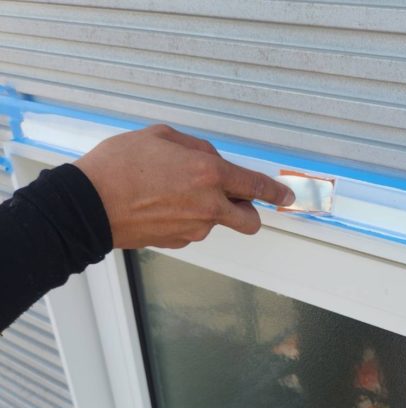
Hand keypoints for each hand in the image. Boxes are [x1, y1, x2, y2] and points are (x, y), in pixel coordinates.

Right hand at [74, 124, 294, 248]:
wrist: (87, 205)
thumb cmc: (119, 166)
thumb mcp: (159, 137)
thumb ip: (195, 147)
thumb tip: (211, 159)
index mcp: (208, 174)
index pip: (256, 187)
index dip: (276, 193)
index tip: (287, 197)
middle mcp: (208, 206)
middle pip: (249, 221)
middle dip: (249, 211)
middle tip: (231, 197)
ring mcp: (194, 228)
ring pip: (217, 223)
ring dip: (208, 210)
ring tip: (172, 192)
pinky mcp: (178, 242)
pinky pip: (193, 230)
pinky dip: (186, 219)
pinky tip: (160, 205)